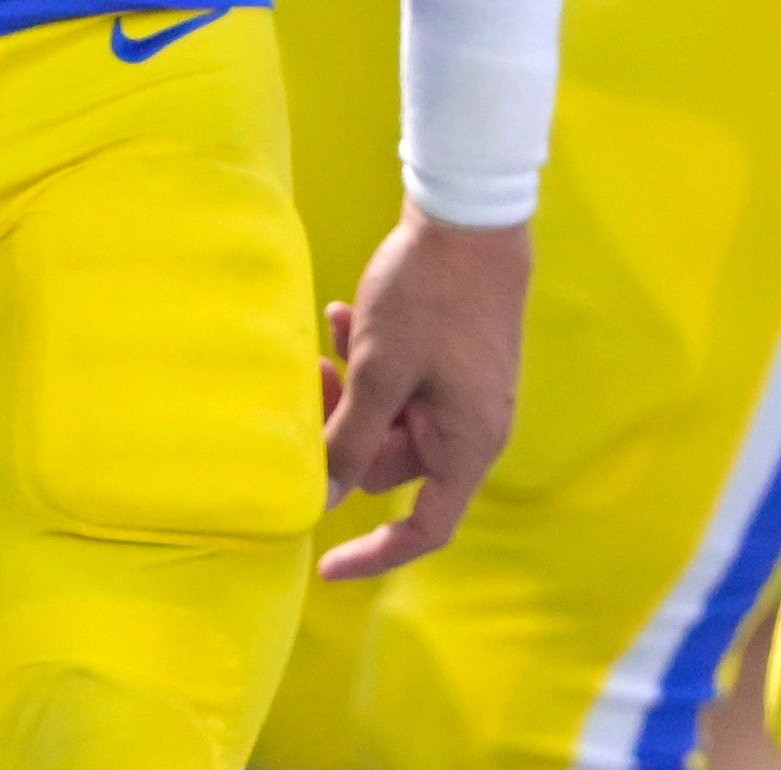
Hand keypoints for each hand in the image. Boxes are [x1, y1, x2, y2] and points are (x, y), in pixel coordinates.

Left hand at [315, 207, 529, 578]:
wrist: (471, 214)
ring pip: (390, 418)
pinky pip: (404, 383)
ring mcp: (465, 391)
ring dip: (352, 389)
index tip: (324, 566)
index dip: (375, 555)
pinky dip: (371, 361)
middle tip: (309, 385)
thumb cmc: (429, 296)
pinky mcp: (455, 359)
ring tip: (325, 341)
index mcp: (467, 444)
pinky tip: (343, 315)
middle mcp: (472, 426)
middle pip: (393, 466)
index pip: (426, 529)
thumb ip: (350, 442)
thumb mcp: (378, 372)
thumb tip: (326, 500)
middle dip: (343, 434)